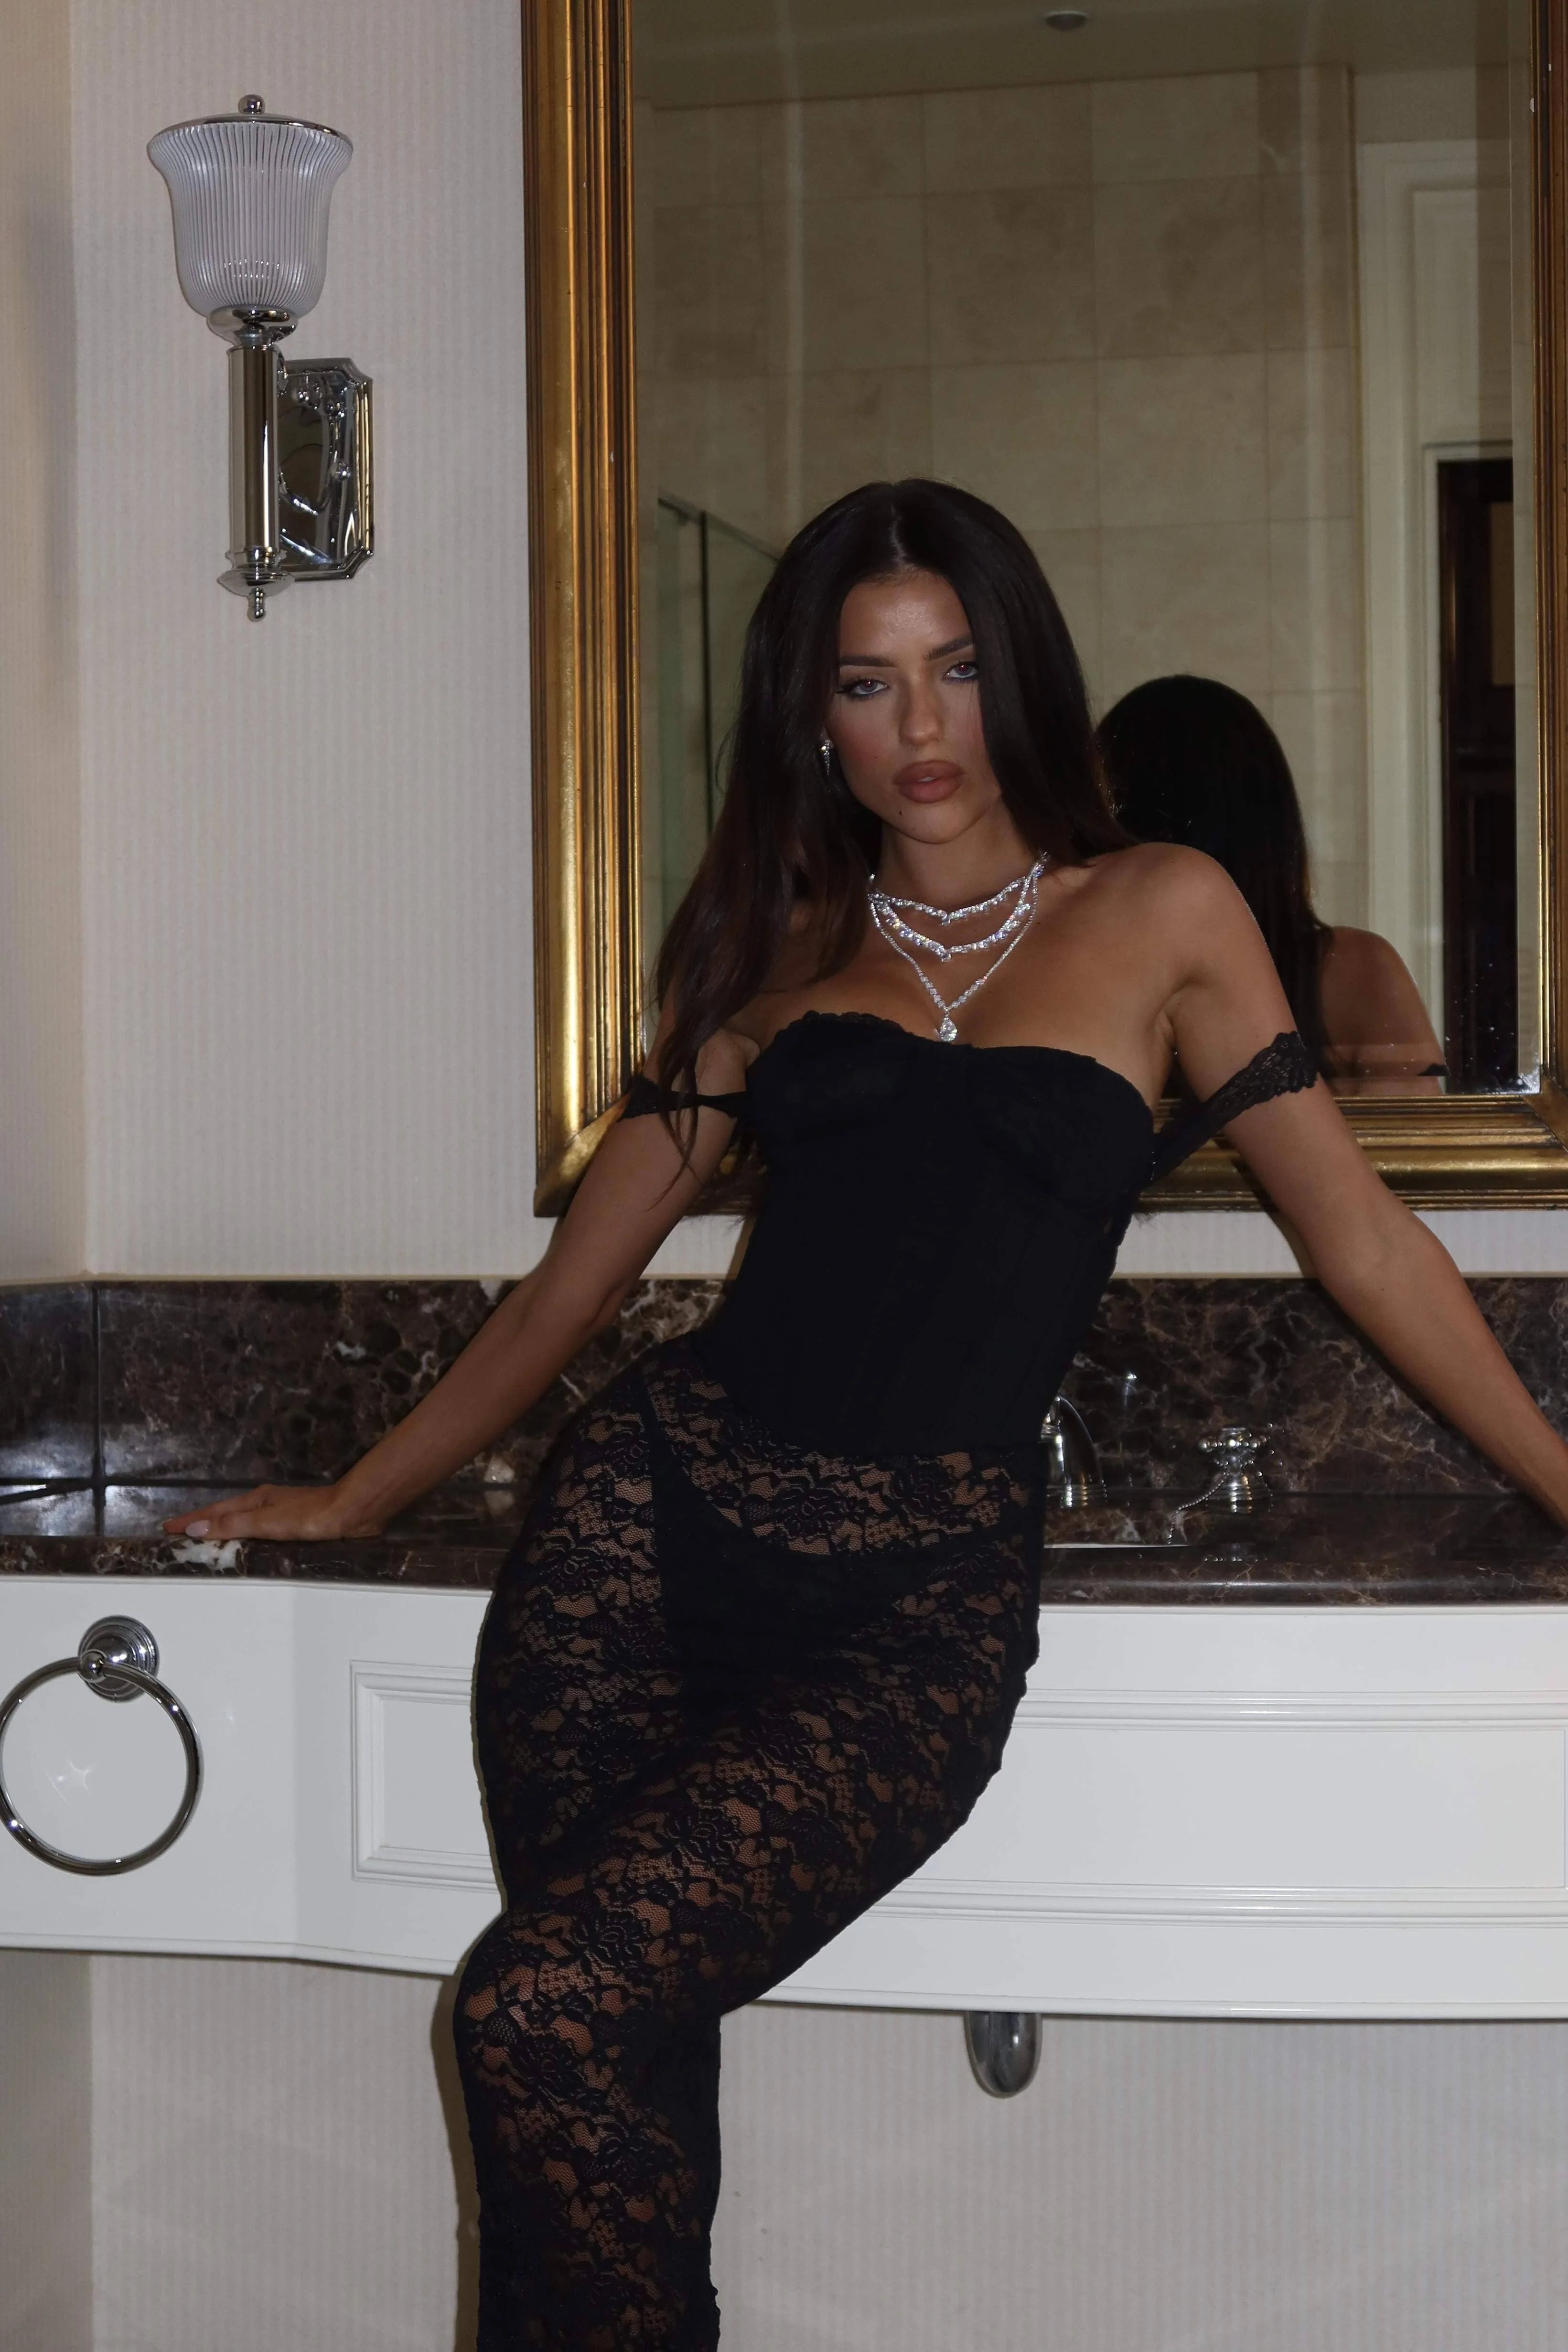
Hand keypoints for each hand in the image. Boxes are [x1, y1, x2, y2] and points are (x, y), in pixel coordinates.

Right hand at [161, 1482, 381, 1542]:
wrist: (354, 1512)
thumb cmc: (312, 1516)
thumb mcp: (268, 1522)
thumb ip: (233, 1525)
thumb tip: (197, 1528)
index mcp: (256, 1500)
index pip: (214, 1512)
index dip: (191, 1521)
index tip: (167, 1528)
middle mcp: (266, 1504)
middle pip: (225, 1514)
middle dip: (201, 1523)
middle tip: (178, 1533)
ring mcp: (280, 1513)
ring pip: (241, 1521)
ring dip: (221, 1529)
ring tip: (203, 1538)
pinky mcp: (295, 1525)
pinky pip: (258, 1531)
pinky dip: (243, 1536)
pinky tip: (245, 1544)